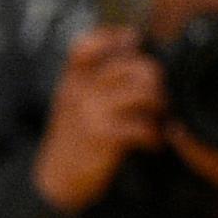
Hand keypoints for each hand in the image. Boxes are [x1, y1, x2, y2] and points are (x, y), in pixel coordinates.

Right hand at [32, 27, 166, 213]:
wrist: (56, 179)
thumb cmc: (75, 136)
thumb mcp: (75, 101)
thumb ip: (97, 78)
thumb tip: (135, 48)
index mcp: (72, 80)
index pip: (87, 45)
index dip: (115, 38)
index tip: (135, 43)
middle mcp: (79, 91)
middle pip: (131, 65)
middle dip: (155, 79)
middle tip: (160, 95)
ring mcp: (90, 112)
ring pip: (143, 91)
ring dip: (160, 105)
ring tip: (160, 117)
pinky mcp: (103, 136)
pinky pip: (143, 126)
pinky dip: (155, 135)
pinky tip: (153, 142)